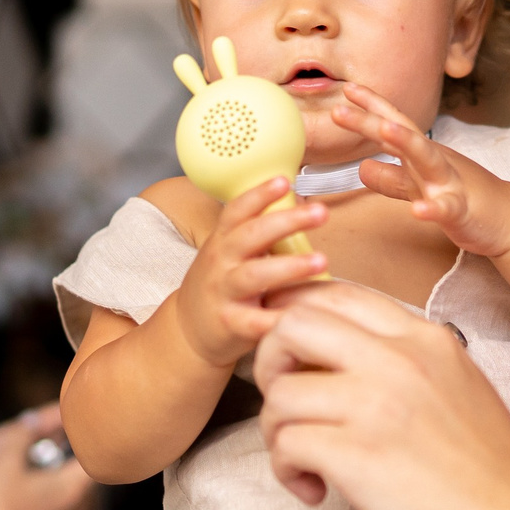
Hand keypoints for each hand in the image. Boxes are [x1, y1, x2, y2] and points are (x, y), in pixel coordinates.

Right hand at [0, 405, 96, 509]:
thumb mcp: (5, 462)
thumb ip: (22, 437)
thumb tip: (31, 425)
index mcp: (75, 487)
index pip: (99, 456)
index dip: (91, 439)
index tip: (81, 429)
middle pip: (88, 476)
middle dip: (75, 458)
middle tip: (57, 446)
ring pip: (77, 497)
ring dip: (65, 481)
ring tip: (40, 471)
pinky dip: (56, 501)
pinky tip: (31, 497)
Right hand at [167, 176, 328, 369]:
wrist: (189, 329)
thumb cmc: (220, 284)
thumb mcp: (230, 251)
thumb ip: (260, 230)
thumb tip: (303, 204)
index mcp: (223, 240)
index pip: (238, 210)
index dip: (259, 194)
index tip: (284, 181)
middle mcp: (221, 262)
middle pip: (251, 236)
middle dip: (286, 221)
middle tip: (320, 212)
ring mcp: (224, 293)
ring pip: (254, 275)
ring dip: (288, 266)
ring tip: (320, 260)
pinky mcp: (231, 324)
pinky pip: (256, 321)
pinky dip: (278, 317)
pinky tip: (303, 312)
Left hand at [253, 280, 509, 509]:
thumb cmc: (488, 465)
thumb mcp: (457, 382)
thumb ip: (405, 359)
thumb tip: (342, 356)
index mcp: (423, 337)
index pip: (335, 294)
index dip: (295, 318)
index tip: (292, 356)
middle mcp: (397, 360)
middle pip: (291, 327)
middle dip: (271, 364)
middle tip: (288, 404)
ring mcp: (374, 406)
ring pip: (280, 394)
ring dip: (277, 431)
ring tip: (304, 462)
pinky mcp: (355, 456)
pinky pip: (286, 446)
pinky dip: (287, 471)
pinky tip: (316, 490)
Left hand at [332, 85, 509, 255]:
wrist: (509, 219)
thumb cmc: (466, 198)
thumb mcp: (422, 187)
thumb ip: (392, 179)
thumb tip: (361, 167)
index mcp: (423, 154)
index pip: (394, 124)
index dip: (370, 107)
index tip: (346, 89)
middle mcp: (434, 162)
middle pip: (402, 136)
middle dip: (372, 121)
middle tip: (339, 109)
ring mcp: (450, 184)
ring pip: (427, 160)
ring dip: (406, 143)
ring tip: (385, 130)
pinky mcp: (461, 211)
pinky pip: (446, 209)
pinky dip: (432, 209)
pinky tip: (417, 210)